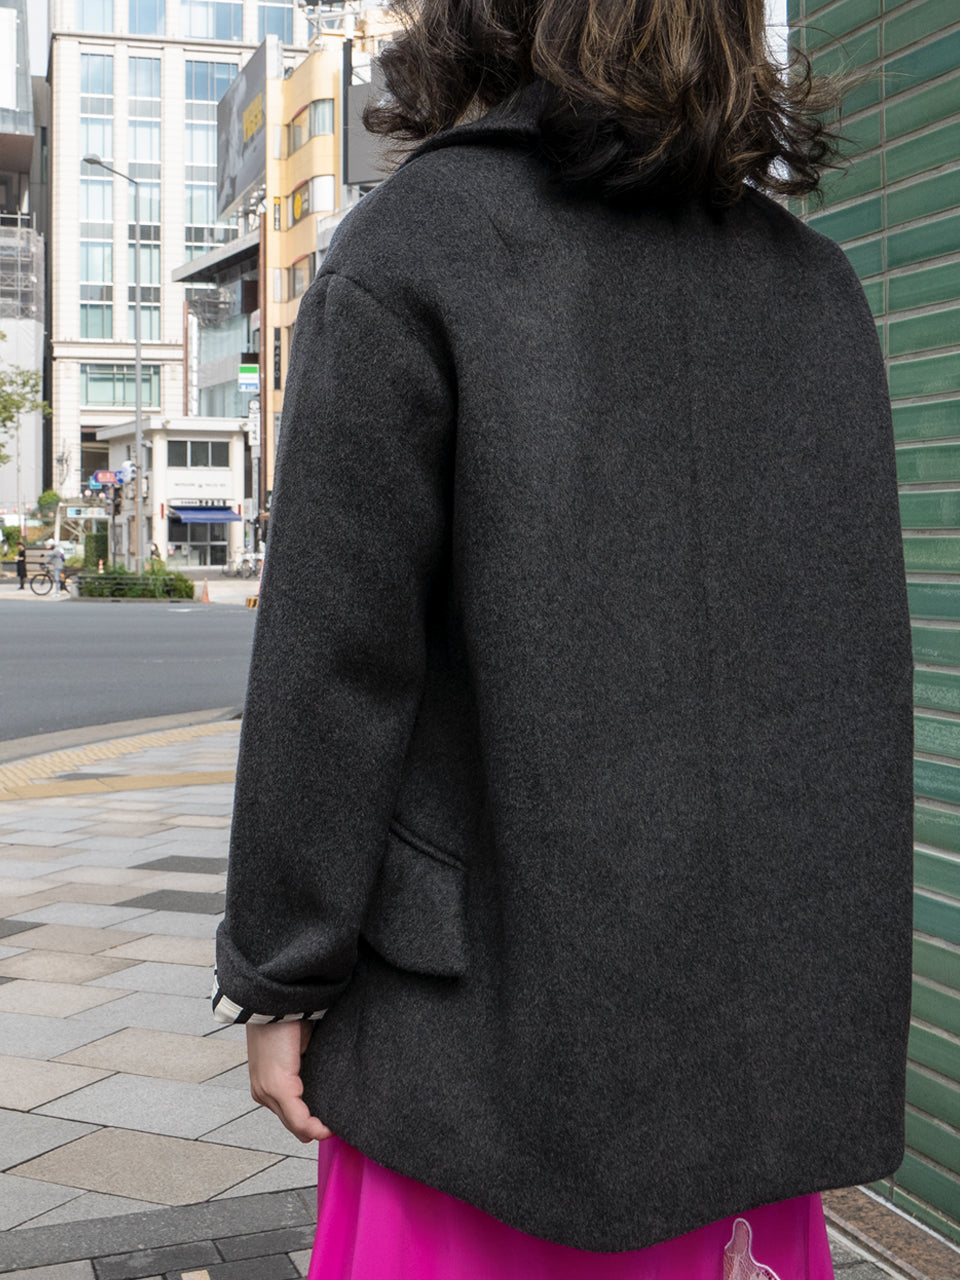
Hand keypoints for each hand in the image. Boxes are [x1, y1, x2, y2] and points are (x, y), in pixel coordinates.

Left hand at [246, 1020, 332, 1142]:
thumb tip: (325, 1082)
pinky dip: (314, 1125)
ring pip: (294, 1123)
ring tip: (336, 1127)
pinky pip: (298, 1117)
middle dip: (314, 1128)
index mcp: (266, 1083)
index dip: (310, 1121)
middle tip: (338, 1127)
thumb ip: (306, 1070)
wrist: (275, 1001)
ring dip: (315, 1128)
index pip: (289, 1113)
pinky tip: (327, 1128)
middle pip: (291, 1123)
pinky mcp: (278, 1086)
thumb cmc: (288, 1019)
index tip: (331, 1121)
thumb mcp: (299, 1049)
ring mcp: (267, 1091)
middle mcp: (263, 1092)